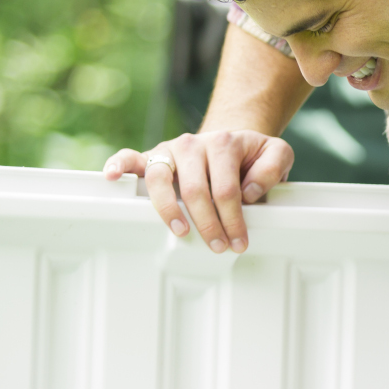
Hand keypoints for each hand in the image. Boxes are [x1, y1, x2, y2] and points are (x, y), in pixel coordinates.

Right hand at [105, 130, 293, 253]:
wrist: (232, 142)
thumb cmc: (253, 156)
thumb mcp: (276, 154)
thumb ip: (273, 168)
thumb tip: (248, 191)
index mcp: (224, 143)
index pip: (226, 188)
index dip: (233, 218)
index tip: (239, 241)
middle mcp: (193, 144)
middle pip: (195, 189)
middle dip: (208, 224)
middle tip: (218, 247)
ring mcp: (169, 149)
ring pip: (160, 178)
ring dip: (169, 209)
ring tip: (181, 232)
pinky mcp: (152, 156)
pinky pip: (130, 157)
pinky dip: (118, 164)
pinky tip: (111, 177)